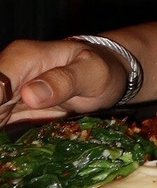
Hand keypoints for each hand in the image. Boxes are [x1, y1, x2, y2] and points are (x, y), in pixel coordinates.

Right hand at [0, 38, 126, 125]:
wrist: (103, 75)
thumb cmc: (100, 68)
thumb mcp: (92, 72)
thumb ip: (64, 81)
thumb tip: (30, 94)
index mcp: (22, 58)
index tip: (6, 117)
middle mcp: (7, 74)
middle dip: (0, 118)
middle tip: (20, 125)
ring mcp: (4, 95)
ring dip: (4, 127)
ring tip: (28, 129)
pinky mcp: (6, 113)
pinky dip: (6, 136)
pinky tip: (18, 143)